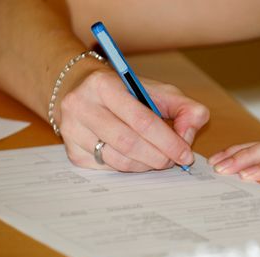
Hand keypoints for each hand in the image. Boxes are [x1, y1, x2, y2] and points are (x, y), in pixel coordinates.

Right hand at [57, 67, 208, 171]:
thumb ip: (184, 108)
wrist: (82, 91)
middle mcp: (81, 106)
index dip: (168, 141)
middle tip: (175, 161)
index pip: (142, 120)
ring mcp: (72, 131)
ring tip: (159, 159)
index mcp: (103, 85)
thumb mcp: (157, 91)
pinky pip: (108, 169)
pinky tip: (139, 159)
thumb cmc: (126, 92)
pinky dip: (130, 168)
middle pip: (128, 143)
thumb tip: (187, 135)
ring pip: (118, 160)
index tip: (186, 154)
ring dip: (146, 165)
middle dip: (159, 156)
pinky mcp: (72, 152)